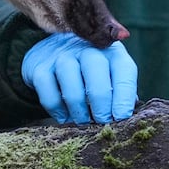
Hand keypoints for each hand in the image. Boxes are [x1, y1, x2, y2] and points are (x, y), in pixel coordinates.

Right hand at [21, 33, 137, 123]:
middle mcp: (86, 47)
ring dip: (78, 107)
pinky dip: (56, 108)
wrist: (52, 53)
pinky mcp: (40, 66)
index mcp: (111, 51)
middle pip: (96, 69)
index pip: (123, 69)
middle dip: (101, 100)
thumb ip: (121, 91)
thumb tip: (128, 115)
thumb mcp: (110, 74)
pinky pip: (47, 88)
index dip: (124, 94)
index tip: (121, 116)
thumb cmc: (90, 72)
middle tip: (102, 121)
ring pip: (70, 79)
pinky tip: (64, 117)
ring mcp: (60, 54)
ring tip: (83, 121)